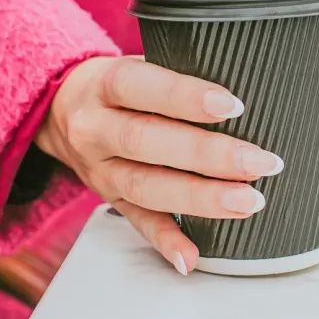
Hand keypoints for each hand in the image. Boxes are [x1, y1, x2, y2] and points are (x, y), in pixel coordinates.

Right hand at [36, 57, 284, 275]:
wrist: (60, 109)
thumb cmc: (124, 84)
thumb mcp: (142, 63)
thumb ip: (183, 73)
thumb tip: (248, 90)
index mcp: (106, 84)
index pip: (143, 87)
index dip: (187, 97)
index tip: (233, 106)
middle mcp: (95, 129)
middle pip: (147, 142)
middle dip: (209, 155)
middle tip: (259, 162)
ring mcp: (99, 169)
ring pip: (146, 188)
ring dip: (201, 199)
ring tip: (247, 201)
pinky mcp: (108, 199)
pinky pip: (137, 223)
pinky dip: (167, 242)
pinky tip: (193, 255)